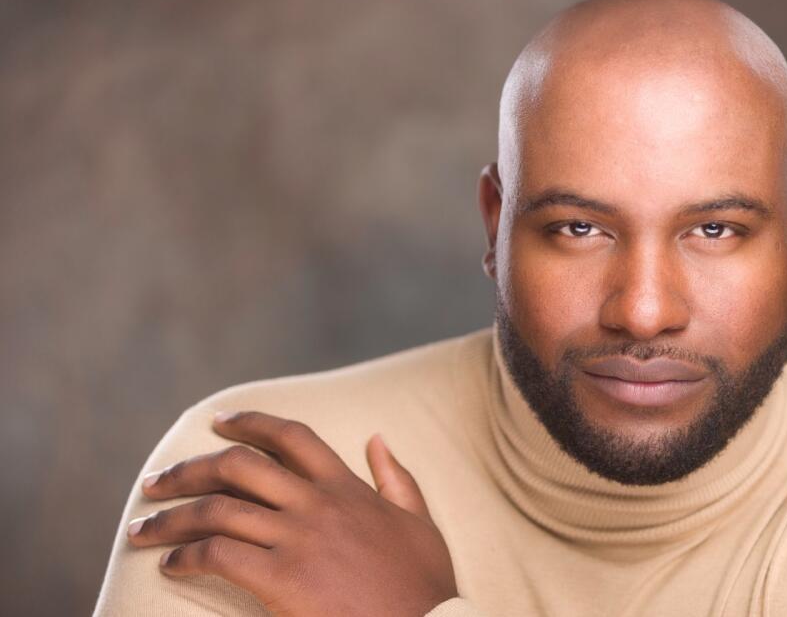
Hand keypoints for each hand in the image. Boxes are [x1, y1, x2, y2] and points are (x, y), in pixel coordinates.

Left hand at [126, 411, 457, 616]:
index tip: (218, 422)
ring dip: (171, 517)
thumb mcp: (419, 521)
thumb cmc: (424, 585)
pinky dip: (186, 557)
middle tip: (157, 482)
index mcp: (347, 487)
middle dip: (188, 470)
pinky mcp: (282, 579)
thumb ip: (397, 477)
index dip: (249, 422)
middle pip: (238, 466)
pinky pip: (218, 554)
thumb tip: (378, 438)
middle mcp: (317, 504)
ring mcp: (299, 539)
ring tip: (144, 529)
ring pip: (218, 509)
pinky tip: (173, 566)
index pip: (290, 437)